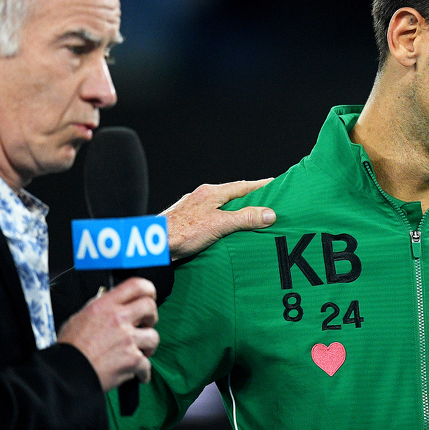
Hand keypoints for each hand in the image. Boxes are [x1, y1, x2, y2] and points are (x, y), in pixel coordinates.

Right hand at [57, 277, 158, 391]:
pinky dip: (143, 372)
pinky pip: (147, 364)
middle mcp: (119, 319)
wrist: (66, 373)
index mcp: (105, 305)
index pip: (136, 285)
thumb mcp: (79, 317)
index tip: (150, 296)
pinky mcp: (132, 360)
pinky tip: (137, 373)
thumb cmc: (70, 348)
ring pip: (153, 336)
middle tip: (146, 325)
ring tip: (140, 351)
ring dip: (148, 346)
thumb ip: (99, 307)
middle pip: (150, 307)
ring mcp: (127, 339)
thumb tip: (109, 301)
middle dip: (151, 316)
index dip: (148, 289)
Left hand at [161, 179, 275, 260]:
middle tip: (267, 201)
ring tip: (251, 218)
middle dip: (249, 198)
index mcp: (211, 193)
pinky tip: (226, 231)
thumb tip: (269, 214)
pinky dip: (223, 221)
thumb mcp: (219, 225)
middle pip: (231, 195)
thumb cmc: (183, 232)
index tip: (275, 183)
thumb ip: (244, 219)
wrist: (154, 246)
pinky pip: (212, 216)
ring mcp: (193, 208)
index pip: (242, 186)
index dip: (260, 185)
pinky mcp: (187, 221)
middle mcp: (202, 197)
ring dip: (236, 211)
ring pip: (221, 206)